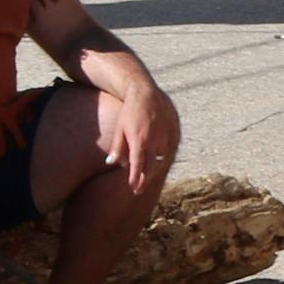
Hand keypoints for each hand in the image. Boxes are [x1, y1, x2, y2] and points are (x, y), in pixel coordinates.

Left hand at [96, 82, 171, 196]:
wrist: (146, 93)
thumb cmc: (130, 111)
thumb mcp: (120, 128)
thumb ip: (117, 147)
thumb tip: (111, 163)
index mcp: (139, 140)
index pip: (138, 165)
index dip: (136, 178)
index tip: (133, 188)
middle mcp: (154, 140)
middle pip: (151, 167)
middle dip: (145, 180)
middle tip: (138, 190)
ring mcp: (165, 136)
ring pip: (161, 160)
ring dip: (153, 171)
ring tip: (146, 178)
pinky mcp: (172, 132)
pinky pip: (168, 151)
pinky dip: (162, 159)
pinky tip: (156, 163)